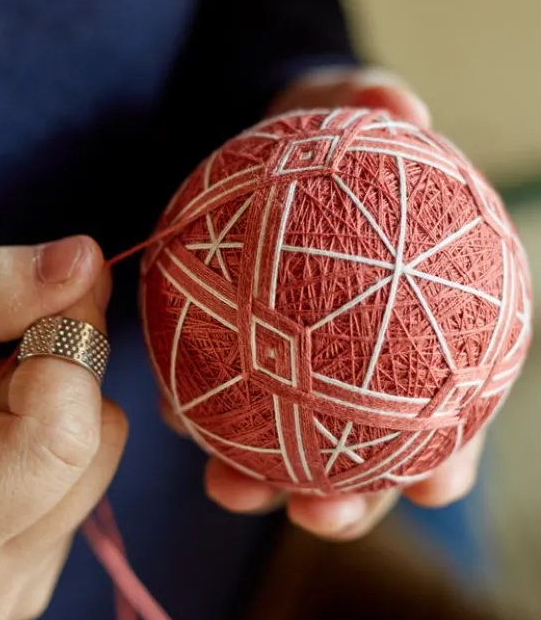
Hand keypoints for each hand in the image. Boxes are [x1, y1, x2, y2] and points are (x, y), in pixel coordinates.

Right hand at [0, 236, 126, 619]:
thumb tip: (84, 259)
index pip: (63, 433)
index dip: (66, 345)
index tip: (36, 300)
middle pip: (95, 439)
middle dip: (49, 378)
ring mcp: (22, 593)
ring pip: (100, 451)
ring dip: (42, 409)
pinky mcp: (41, 577)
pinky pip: (85, 475)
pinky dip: (43, 442)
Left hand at [163, 66, 483, 539]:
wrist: (263, 145)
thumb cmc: (321, 134)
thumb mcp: (343, 107)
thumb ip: (370, 106)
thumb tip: (399, 104)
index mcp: (408, 329)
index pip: (444, 409)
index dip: (446, 455)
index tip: (434, 486)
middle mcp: (352, 366)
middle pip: (363, 453)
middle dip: (346, 499)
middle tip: (319, 514)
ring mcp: (292, 370)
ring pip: (287, 447)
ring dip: (263, 482)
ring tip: (230, 488)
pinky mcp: (236, 358)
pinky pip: (218, 397)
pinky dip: (200, 415)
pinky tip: (173, 418)